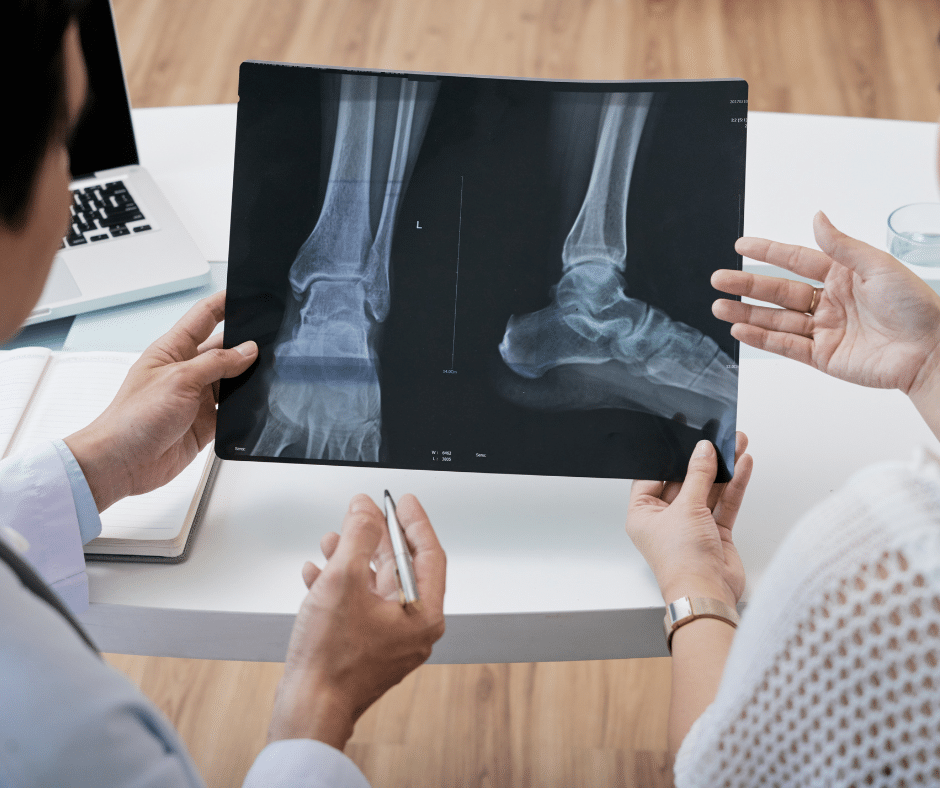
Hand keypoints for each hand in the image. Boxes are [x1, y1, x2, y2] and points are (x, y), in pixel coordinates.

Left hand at [64, 291, 257, 510]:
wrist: (123, 462)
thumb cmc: (132, 419)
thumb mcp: (179, 379)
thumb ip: (217, 363)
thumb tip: (247, 350)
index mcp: (172, 350)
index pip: (204, 317)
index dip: (224, 303)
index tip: (246, 293)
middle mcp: (186, 371)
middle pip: (224, 349)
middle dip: (245, 344)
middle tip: (266, 341)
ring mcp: (196, 397)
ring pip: (232, 380)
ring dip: (246, 379)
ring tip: (262, 375)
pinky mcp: (206, 422)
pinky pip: (233, 410)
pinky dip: (244, 408)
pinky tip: (252, 405)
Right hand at [268, 493, 445, 749]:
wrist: (307, 708)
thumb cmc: (331, 661)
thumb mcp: (344, 581)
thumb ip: (358, 538)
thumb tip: (364, 512)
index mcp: (423, 615)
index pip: (429, 554)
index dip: (414, 522)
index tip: (404, 501)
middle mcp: (412, 629)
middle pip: (400, 568)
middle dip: (375, 537)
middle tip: (363, 513)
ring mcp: (388, 640)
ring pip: (375, 585)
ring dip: (352, 558)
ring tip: (331, 540)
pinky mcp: (364, 648)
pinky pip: (358, 605)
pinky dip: (340, 585)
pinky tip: (317, 574)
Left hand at [627, 433, 752, 606]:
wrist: (707, 593)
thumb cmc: (682, 561)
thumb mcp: (687, 508)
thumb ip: (698, 475)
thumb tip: (703, 450)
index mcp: (643, 514)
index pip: (654, 475)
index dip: (668, 454)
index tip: (681, 433)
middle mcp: (666, 519)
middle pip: (685, 480)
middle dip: (703, 459)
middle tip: (716, 436)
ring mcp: (692, 526)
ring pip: (708, 490)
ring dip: (723, 469)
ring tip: (737, 444)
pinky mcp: (715, 533)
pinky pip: (724, 503)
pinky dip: (734, 485)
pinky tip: (742, 465)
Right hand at [712, 212, 939, 402]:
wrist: (931, 350)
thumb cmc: (916, 307)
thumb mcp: (878, 266)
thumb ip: (841, 246)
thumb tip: (817, 219)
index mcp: (844, 275)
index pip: (796, 260)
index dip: (768, 252)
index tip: (742, 245)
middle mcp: (830, 302)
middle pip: (779, 291)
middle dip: (747, 284)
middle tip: (720, 279)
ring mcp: (825, 330)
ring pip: (776, 320)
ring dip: (746, 314)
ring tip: (720, 307)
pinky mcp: (824, 356)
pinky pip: (786, 346)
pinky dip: (762, 339)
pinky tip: (741, 331)